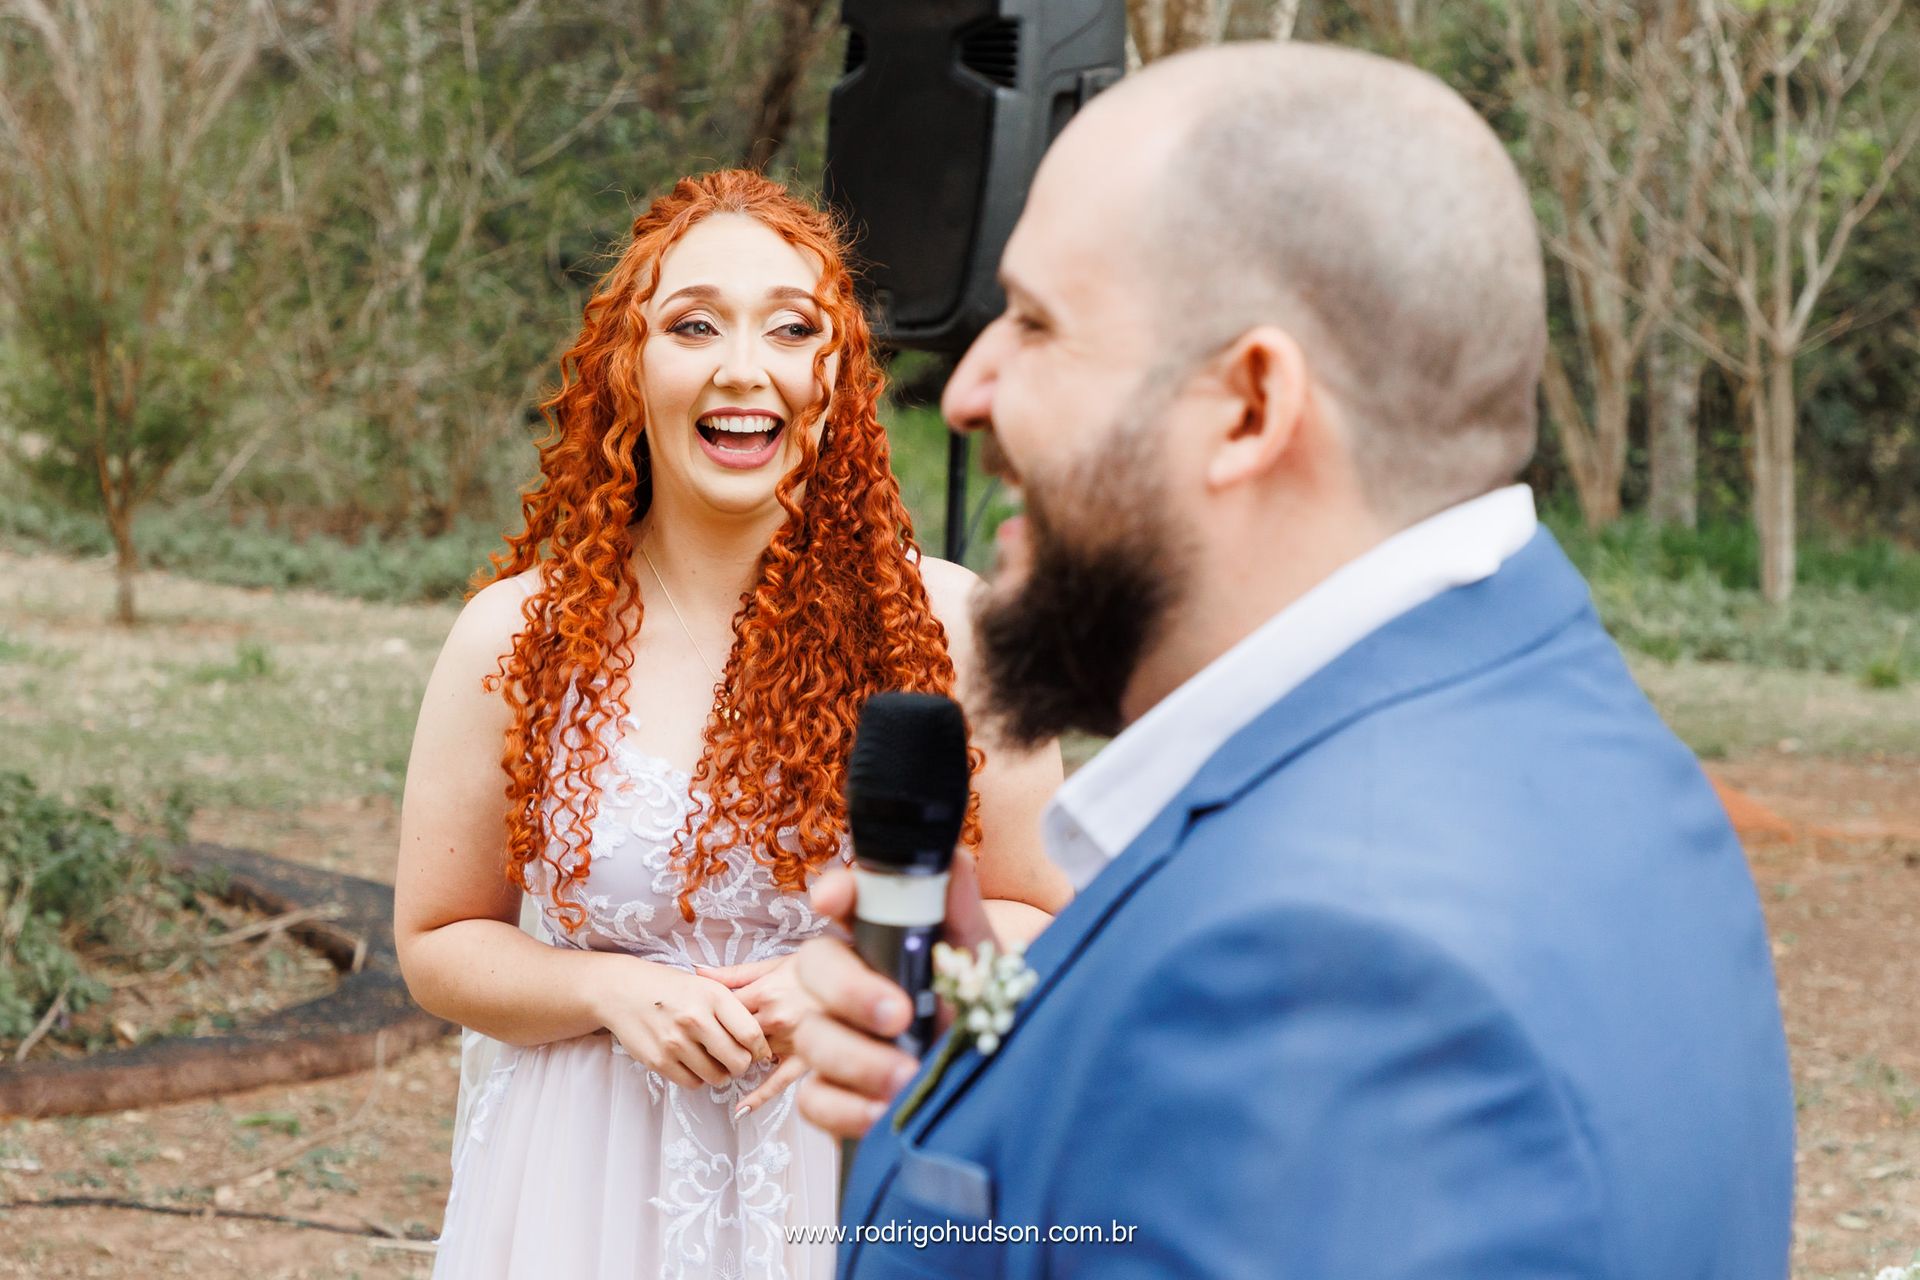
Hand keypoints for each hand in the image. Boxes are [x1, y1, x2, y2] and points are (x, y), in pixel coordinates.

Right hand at [594, 959, 770, 1089]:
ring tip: (714, 1061)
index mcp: (713, 996)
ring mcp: (675, 1042)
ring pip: (716, 1077)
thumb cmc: (671, 988)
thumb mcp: (706, 985)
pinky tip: (694, 1064)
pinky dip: (698, 1078)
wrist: (623, 990)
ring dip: (720, 1074)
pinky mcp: (658, 1060)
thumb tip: (759, 1042)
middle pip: (738, 1061)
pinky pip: (692, 1083)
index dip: (760, 1049)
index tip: (759, 1052)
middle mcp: (695, 1019)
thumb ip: (732, 1009)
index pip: (751, 1034)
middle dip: (742, 1065)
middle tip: (736, 1060)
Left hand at [697, 951, 819, 1115]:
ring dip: (736, 1062)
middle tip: (712, 1042)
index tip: (703, 1019)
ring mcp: (791, 1041)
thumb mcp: (778, 962)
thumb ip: (737, 972)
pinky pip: (779, 1082)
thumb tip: (699, 972)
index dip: (710, 1015)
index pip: (723, 1009)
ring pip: (751, 1058)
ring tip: (721, 1066)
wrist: (861, 980)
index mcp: (766, 990)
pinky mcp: (806, 1059)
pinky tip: (741, 1109)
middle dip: (721, 1039)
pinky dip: (759, 1097)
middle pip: (733, 1036)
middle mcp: (776, 1018)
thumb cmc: (821, 969)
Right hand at [790, 853, 997, 1137]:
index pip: (846, 901)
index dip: (836, 893)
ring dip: (858, 1058)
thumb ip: (960, 909)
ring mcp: (834, 1036)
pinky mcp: (832, 1092)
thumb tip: (949, 859)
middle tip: (899, 1015)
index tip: (832, 899)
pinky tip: (882, 1111)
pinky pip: (815, 1100)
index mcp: (880, 938)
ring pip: (813, 1036)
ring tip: (907, 1076)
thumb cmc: (978, 1009)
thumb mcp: (979, 960)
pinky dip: (846, 1108)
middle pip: (816, 966)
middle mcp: (848, 981)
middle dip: (850, 989)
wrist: (992, 1080)